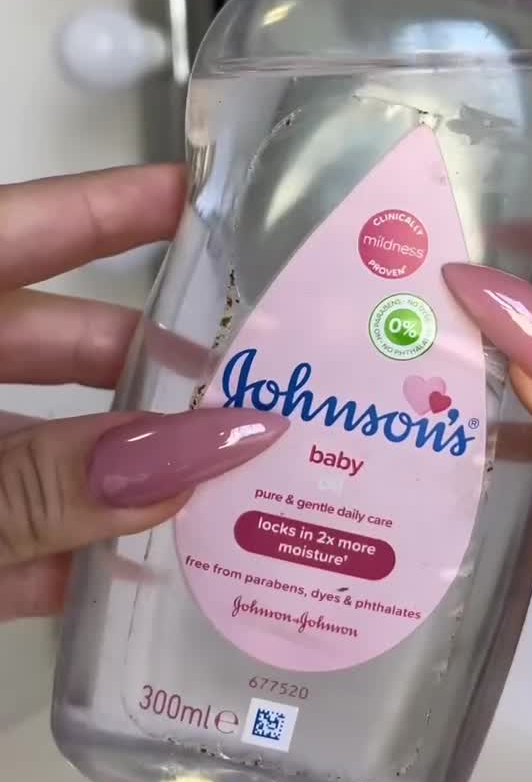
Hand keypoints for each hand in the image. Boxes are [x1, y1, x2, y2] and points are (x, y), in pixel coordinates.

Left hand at [0, 165, 285, 620]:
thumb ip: (48, 478)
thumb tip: (212, 448)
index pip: (24, 230)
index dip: (118, 207)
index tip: (213, 198)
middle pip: (48, 343)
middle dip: (151, 359)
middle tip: (256, 377)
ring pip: (33, 446)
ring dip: (118, 475)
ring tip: (228, 487)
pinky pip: (1, 536)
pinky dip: (56, 559)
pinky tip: (132, 583)